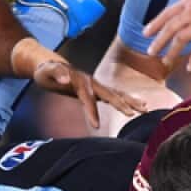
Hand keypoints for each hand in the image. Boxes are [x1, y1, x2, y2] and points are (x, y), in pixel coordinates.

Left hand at [16, 40, 146, 127]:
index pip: (87, 98)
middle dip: (122, 104)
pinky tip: (137, 105)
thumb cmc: (46, 71)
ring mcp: (96, 85)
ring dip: (130, 101)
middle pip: (109, 94)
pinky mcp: (98, 89)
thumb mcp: (46, 72)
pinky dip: (127, 100)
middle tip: (133, 113)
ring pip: (116, 94)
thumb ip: (56, 73)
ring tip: (145, 107)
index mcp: (80, 82)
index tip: (96, 125)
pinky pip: (115, 95)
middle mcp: (92, 83)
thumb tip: (66, 79)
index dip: (92, 111)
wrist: (49, 64)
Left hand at [143, 0, 190, 72]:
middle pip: (170, 28)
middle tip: (150, 52)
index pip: (167, 13)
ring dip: (172, 52)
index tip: (145, 33)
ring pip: (182, 39)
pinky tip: (190, 67)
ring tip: (166, 62)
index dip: (155, 24)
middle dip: (159, 41)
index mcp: (189, 1)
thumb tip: (187, 17)